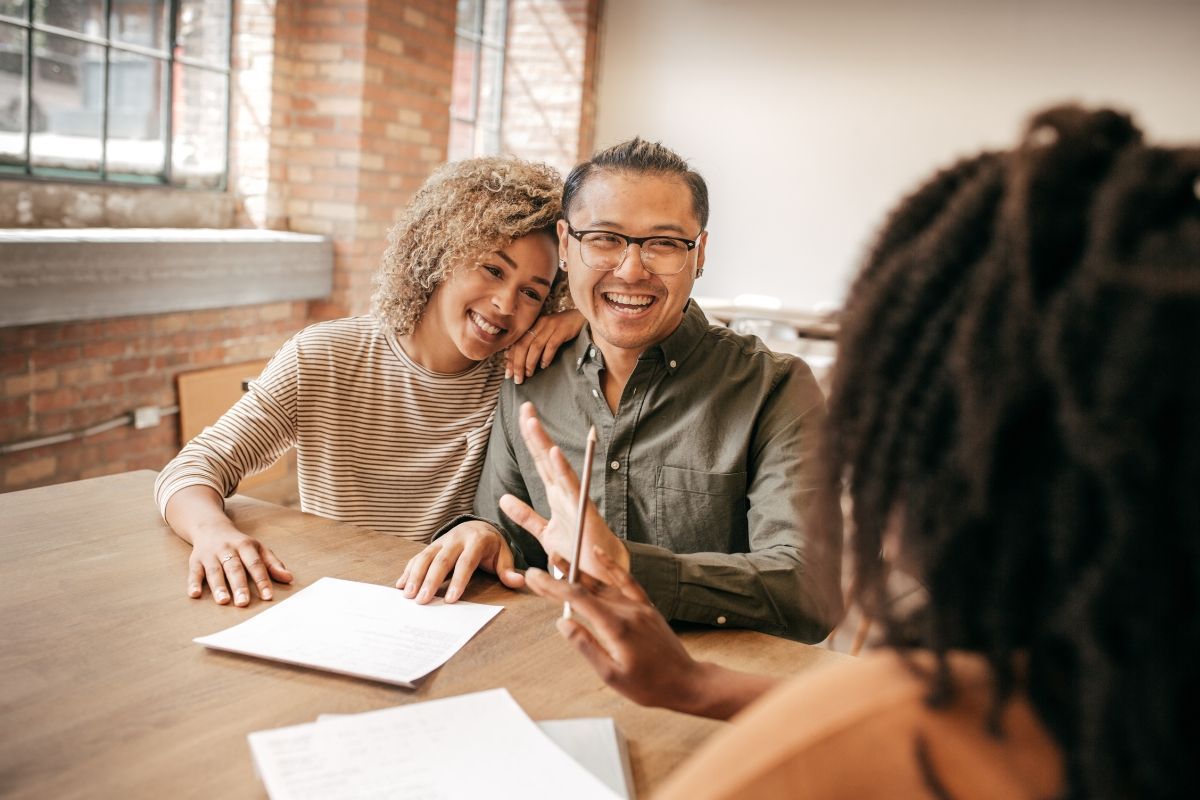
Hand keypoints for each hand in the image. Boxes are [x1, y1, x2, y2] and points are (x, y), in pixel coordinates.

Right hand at [188, 525, 291, 606]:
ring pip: (214, 571)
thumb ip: (273, 564)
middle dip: (239, 586)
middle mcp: (227, 549)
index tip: (268, 596)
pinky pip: (194, 572)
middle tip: (244, 603)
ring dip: (218, 586)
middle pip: (234, 568)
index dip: (262, 580)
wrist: (210, 527)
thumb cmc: (239, 544)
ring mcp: (210, 555)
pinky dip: (193, 583)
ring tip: (223, 601)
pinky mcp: (195, 560)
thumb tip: (289, 578)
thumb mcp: (258, 549)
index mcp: (246, 546)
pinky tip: (194, 594)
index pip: (255, 564)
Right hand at [395, 520, 523, 603]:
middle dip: (431, 581)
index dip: (458, 581)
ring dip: (415, 576)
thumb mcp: (504, 555)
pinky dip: (408, 570)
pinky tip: (400, 585)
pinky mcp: (431, 546)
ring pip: (425, 557)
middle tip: (422, 601)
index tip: (451, 600)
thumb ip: (508, 569)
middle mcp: (456, 539)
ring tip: (407, 595)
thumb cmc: (491, 546)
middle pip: (441, 560)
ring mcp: (441, 541)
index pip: (466, 562)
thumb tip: (518, 581)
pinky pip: (417, 557)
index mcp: (476, 541)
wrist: (478, 526)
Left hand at [498, 402, 629, 577]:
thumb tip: (504, 499)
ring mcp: (574, 499)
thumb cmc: (579, 550)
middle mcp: (564, 492)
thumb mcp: (544, 532)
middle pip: (545, 457)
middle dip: (535, 432)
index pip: (540, 461)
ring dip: (543, 443)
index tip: (524, 415)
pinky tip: (553, 452)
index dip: (530, 439)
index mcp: (556, 494)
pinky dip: (562, 470)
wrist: (603, 573)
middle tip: (526, 406)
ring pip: (555, 466)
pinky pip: (571, 488)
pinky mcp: (583, 511)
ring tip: (532, 422)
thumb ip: (525, 515)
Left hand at [505, 309, 583, 383]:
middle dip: (518, 364)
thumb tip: (513, 357)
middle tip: (517, 379)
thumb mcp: (544, 333)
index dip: (511, 360)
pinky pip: (552, 345)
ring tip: (529, 374)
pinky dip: (546, 356)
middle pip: (523, 345)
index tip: (508, 374)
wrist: (582, 316)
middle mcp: (539, 324)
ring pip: (535, 346)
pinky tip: (544, 365)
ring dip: (530, 362)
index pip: (517, 343)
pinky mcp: (562, 330)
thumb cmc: (561, 328)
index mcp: (532, 325)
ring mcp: (551, 326)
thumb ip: (531, 343)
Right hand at [525, 547, 706, 711]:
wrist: (685, 682)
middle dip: (558, 579)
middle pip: (586, 589)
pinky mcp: (646, 607)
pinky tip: (598, 554)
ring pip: (603, 583)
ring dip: (578, 571)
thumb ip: (586, 646)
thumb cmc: (648, 685)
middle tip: (534, 571)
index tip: (533, 577)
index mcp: (615, 626)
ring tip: (558, 559)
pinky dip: (611, 566)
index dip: (552, 587)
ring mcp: (638, 606)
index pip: (577, 599)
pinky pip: (626, 580)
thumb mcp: (611, 675)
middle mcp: (627, 610)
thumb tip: (562, 623)